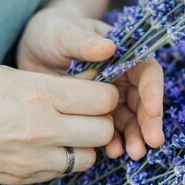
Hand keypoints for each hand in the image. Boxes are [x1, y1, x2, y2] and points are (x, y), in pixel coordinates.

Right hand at [0, 65, 118, 184]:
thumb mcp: (7, 74)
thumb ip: (51, 85)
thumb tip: (88, 89)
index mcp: (38, 94)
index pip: (102, 99)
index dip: (103, 92)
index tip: (94, 89)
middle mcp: (41, 130)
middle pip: (103, 130)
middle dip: (100, 119)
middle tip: (84, 110)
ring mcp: (32, 160)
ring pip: (88, 157)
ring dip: (84, 144)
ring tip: (64, 129)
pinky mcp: (21, 179)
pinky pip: (62, 171)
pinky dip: (62, 159)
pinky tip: (43, 145)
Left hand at [17, 6, 164, 159]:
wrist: (32, 48)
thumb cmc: (52, 31)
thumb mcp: (64, 32)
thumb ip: (85, 41)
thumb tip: (109, 47)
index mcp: (123, 54)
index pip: (147, 72)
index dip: (153, 90)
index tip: (153, 109)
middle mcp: (122, 77)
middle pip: (143, 101)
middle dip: (149, 122)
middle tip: (151, 142)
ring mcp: (109, 98)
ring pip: (130, 119)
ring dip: (134, 136)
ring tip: (133, 153)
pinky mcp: (95, 114)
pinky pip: (109, 130)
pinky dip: (113, 141)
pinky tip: (111, 152)